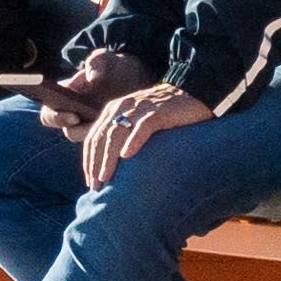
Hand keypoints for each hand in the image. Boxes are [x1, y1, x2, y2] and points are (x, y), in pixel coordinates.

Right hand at [25, 49, 152, 139]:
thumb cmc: (114, 67)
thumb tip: (93, 79)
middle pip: (71, 132)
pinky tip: (129, 128)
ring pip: (92, 139)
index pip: (49, 115)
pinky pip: (109, 142)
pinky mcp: (111, 133)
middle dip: (83, 131)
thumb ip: (97, 64)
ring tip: (119, 126)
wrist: (136, 76)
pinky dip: (117, 138)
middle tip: (100, 126)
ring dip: (103, 135)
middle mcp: (75, 116)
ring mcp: (93, 126)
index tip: (74, 116)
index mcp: (65, 99)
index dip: (57, 118)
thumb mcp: (106, 60)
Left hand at [74, 75, 211, 195]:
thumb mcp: (136, 122)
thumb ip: (121, 135)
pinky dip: (133, 141)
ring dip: (108, 157)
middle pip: (101, 138)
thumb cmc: (163, 114)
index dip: (89, 160)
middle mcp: (121, 108)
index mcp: (112, 111)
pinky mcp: (157, 112)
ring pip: (116, 134)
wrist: (192, 94)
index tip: (90, 181)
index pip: (93, 138)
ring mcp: (139, 109)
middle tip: (95, 186)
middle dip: (95, 163)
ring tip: (105, 177)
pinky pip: (142, 127)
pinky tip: (127, 156)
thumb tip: (111, 165)